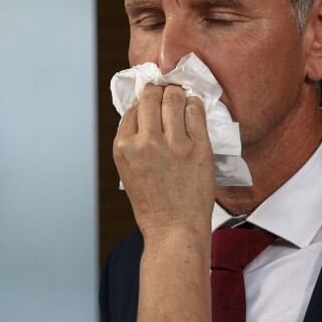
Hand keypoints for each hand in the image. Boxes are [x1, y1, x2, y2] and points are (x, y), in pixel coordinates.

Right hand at [113, 84, 214, 238]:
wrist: (174, 229)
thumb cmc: (152, 205)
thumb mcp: (128, 171)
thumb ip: (133, 142)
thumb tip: (144, 113)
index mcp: (123, 147)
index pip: (132, 108)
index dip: (143, 102)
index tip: (151, 103)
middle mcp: (145, 142)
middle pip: (151, 96)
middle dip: (159, 91)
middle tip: (166, 93)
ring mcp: (173, 143)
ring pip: (174, 97)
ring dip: (177, 93)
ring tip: (180, 98)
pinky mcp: (197, 147)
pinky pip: (195, 111)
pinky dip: (194, 105)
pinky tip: (193, 108)